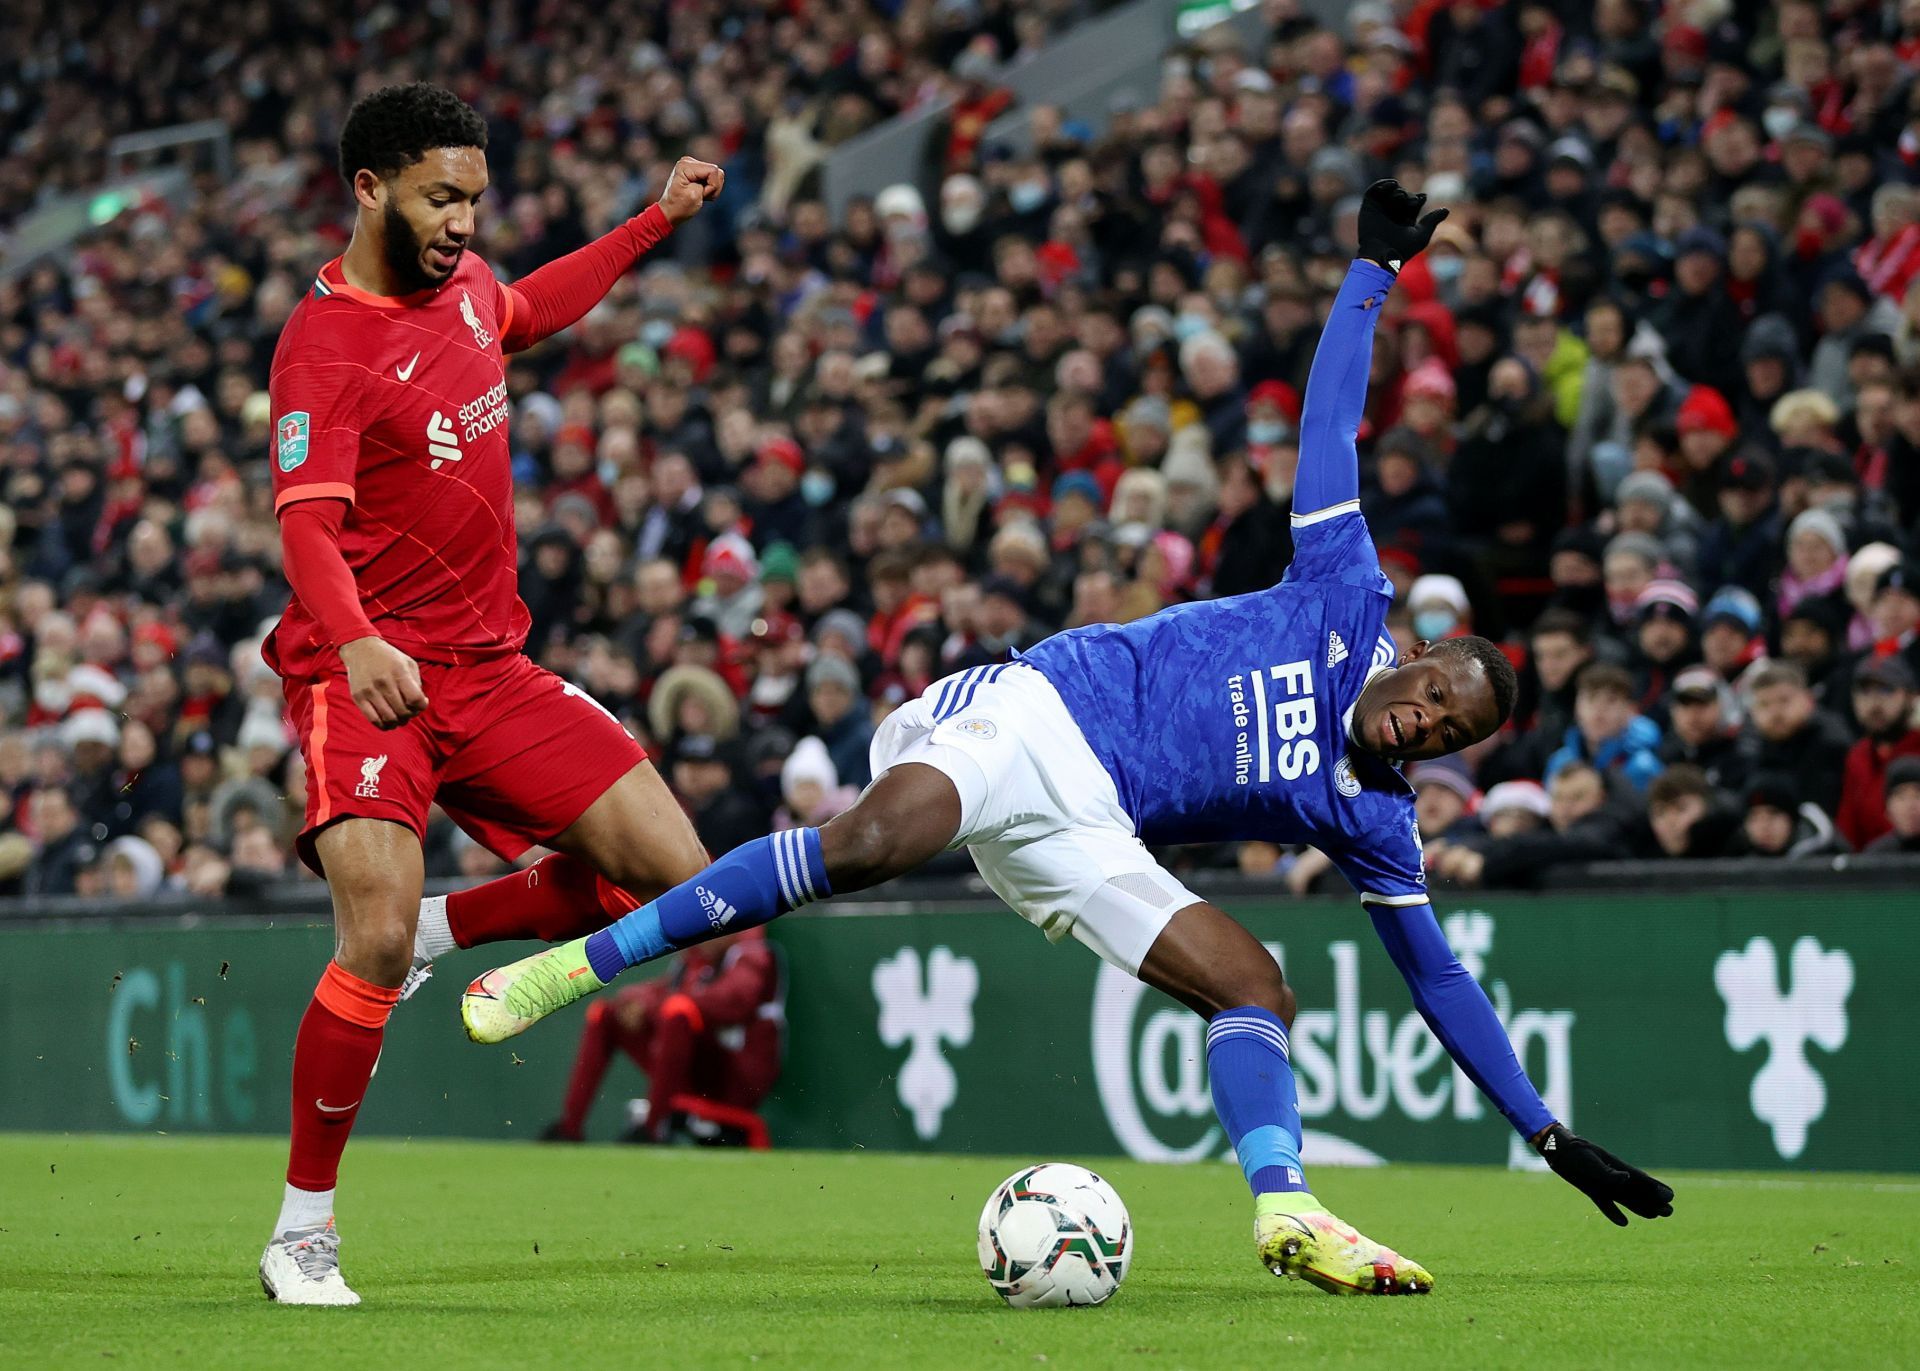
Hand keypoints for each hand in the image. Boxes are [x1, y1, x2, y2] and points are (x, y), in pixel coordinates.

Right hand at [340, 636, 426, 729]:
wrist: (360, 649)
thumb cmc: (389, 657)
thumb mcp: (408, 663)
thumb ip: (416, 683)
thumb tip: (421, 704)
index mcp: (399, 672)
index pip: (415, 699)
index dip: (422, 706)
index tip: (421, 704)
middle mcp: (383, 682)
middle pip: (403, 711)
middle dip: (410, 715)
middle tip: (410, 712)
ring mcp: (369, 691)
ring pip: (389, 718)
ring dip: (398, 722)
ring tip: (400, 718)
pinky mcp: (358, 697)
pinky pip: (373, 719)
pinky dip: (383, 725)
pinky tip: (388, 722)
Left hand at [657, 156, 724, 225]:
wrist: (670, 211)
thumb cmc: (680, 206)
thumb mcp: (695, 195)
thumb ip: (710, 182)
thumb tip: (716, 173)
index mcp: (686, 165)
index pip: (713, 170)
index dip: (711, 186)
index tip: (700, 194)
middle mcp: (688, 161)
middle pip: (716, 172)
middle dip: (712, 187)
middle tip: (699, 195)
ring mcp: (693, 165)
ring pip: (717, 175)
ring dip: (711, 188)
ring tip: (699, 194)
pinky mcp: (697, 170)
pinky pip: (714, 177)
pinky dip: (710, 188)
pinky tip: (700, 192)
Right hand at [1357, 178, 1448, 274]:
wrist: (1381, 253)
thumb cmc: (1403, 248)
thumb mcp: (1422, 235)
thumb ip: (1432, 221)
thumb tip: (1447, 209)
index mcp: (1403, 220)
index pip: (1412, 203)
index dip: (1417, 199)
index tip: (1422, 199)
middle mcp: (1391, 214)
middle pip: (1401, 196)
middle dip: (1406, 195)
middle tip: (1409, 201)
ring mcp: (1379, 210)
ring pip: (1388, 192)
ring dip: (1395, 189)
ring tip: (1400, 193)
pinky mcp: (1368, 207)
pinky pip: (1373, 191)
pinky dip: (1381, 184)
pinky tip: (1391, 184)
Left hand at [1534, 1123, 1674, 1225]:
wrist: (1558, 1150)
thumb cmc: (1575, 1152)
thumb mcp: (1591, 1160)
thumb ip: (1608, 1172)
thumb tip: (1627, 1178)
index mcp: (1618, 1167)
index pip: (1642, 1180)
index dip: (1656, 1189)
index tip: (1670, 1197)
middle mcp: (1614, 1177)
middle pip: (1639, 1192)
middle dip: (1654, 1201)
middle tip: (1669, 1212)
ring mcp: (1604, 1184)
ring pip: (1627, 1199)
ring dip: (1641, 1207)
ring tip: (1657, 1215)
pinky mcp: (1592, 1190)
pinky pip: (1606, 1204)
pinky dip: (1614, 1213)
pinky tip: (1624, 1223)